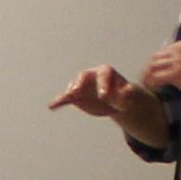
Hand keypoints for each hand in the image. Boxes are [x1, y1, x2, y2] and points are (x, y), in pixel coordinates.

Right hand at [51, 64, 166, 142]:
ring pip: (74, 84)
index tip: (103, 96)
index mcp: (106, 72)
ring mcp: (82, 85)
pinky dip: (59, 101)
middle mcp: (92, 76)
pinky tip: (52, 106)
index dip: (103, 84)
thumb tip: (128, 91)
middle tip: (76, 91)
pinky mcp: (75, 95)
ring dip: (70, 90)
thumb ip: (127, 93)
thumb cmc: (122, 97)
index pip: (104, 74)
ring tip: (67, 96)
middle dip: (80, 83)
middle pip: (84, 75)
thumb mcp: (127, 96)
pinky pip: (66, 97)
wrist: (115, 102)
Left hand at [140, 41, 180, 111]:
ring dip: (148, 78)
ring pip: (152, 67)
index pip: (162, 52)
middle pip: (154, 58)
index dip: (155, 65)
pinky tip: (156, 91)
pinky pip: (155, 78)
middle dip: (148, 71)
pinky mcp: (177, 73)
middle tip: (148, 83)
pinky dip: (152, 85)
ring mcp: (178, 60)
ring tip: (151, 88)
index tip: (154, 75)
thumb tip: (168, 70)